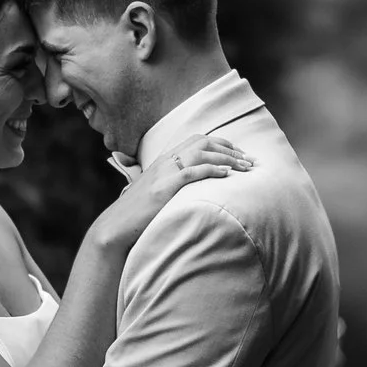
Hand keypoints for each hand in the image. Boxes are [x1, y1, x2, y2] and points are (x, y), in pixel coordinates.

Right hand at [93, 136, 251, 247]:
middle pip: (203, 143)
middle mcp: (164, 161)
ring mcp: (163, 173)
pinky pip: (190, 172)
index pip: (197, 140)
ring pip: (200, 153)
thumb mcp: (158, 192)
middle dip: (230, 149)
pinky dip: (210, 169)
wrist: (115, 227)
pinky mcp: (162, 188)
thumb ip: (176, 183)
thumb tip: (200, 187)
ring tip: (245, 167)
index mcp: (164, 160)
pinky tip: (226, 173)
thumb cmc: (138, 214)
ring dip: (226, 158)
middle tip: (250, 161)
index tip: (240, 153)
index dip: (222, 143)